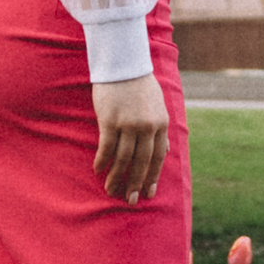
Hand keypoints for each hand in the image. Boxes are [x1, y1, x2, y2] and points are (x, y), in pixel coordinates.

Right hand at [91, 70, 170, 203]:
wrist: (123, 63)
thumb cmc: (140, 85)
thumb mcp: (158, 106)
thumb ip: (161, 129)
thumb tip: (165, 151)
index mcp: (161, 124)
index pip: (158, 157)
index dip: (153, 177)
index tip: (148, 193)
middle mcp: (147, 126)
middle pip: (142, 162)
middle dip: (136, 183)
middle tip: (130, 200)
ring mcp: (128, 124)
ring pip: (124, 158)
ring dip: (116, 177)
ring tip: (111, 190)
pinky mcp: (110, 120)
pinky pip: (107, 147)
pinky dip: (102, 161)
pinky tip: (98, 171)